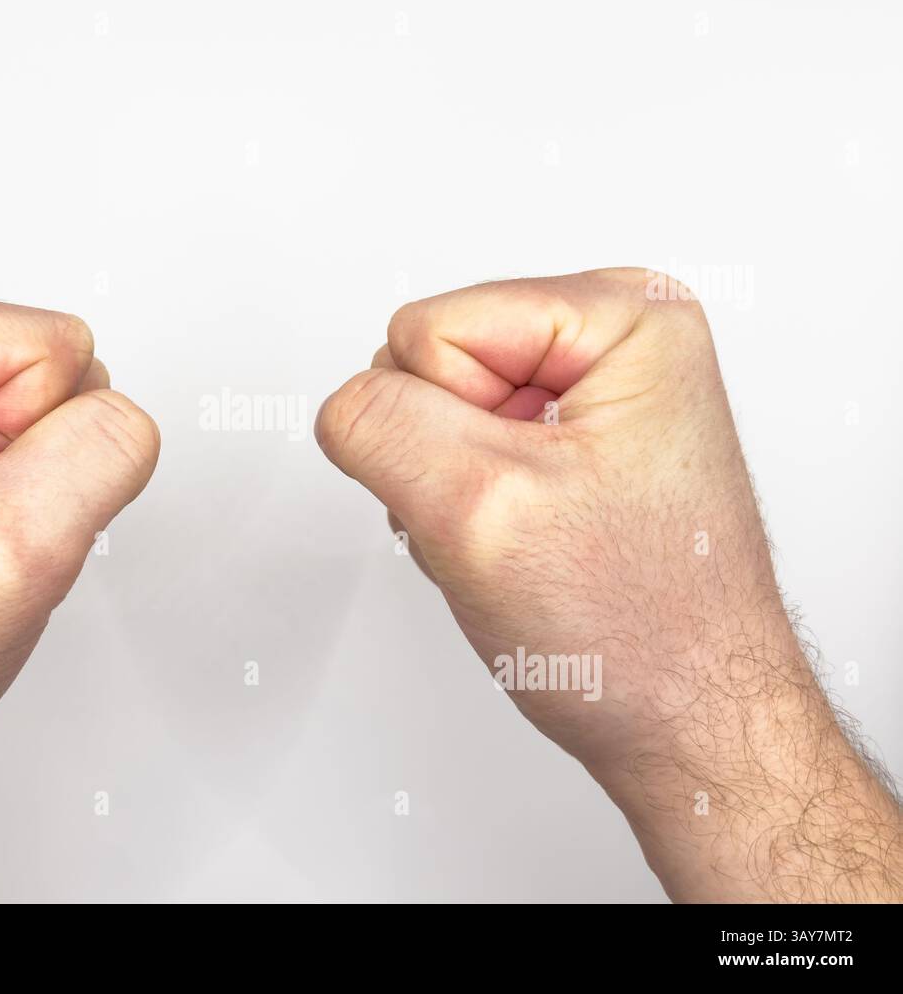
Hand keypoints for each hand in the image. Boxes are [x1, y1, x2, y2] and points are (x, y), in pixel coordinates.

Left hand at [0, 294, 159, 901]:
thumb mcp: (11, 546)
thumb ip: (102, 450)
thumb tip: (125, 416)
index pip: (53, 346)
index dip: (37, 450)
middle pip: (47, 373)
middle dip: (32, 471)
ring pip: (43, 420)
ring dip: (22, 499)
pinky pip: (18, 455)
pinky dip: (6, 514)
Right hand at [316, 267, 902, 901]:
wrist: (688, 719)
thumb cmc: (641, 633)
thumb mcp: (480, 511)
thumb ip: (382, 427)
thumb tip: (345, 404)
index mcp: (625, 314)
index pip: (427, 330)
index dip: (442, 428)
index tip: (511, 492)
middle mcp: (613, 339)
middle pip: (428, 362)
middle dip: (442, 458)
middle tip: (512, 522)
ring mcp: (590, 393)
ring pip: (431, 412)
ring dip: (451, 492)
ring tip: (525, 542)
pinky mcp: (568, 439)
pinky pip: (454, 448)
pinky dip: (467, 509)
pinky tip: (525, 546)